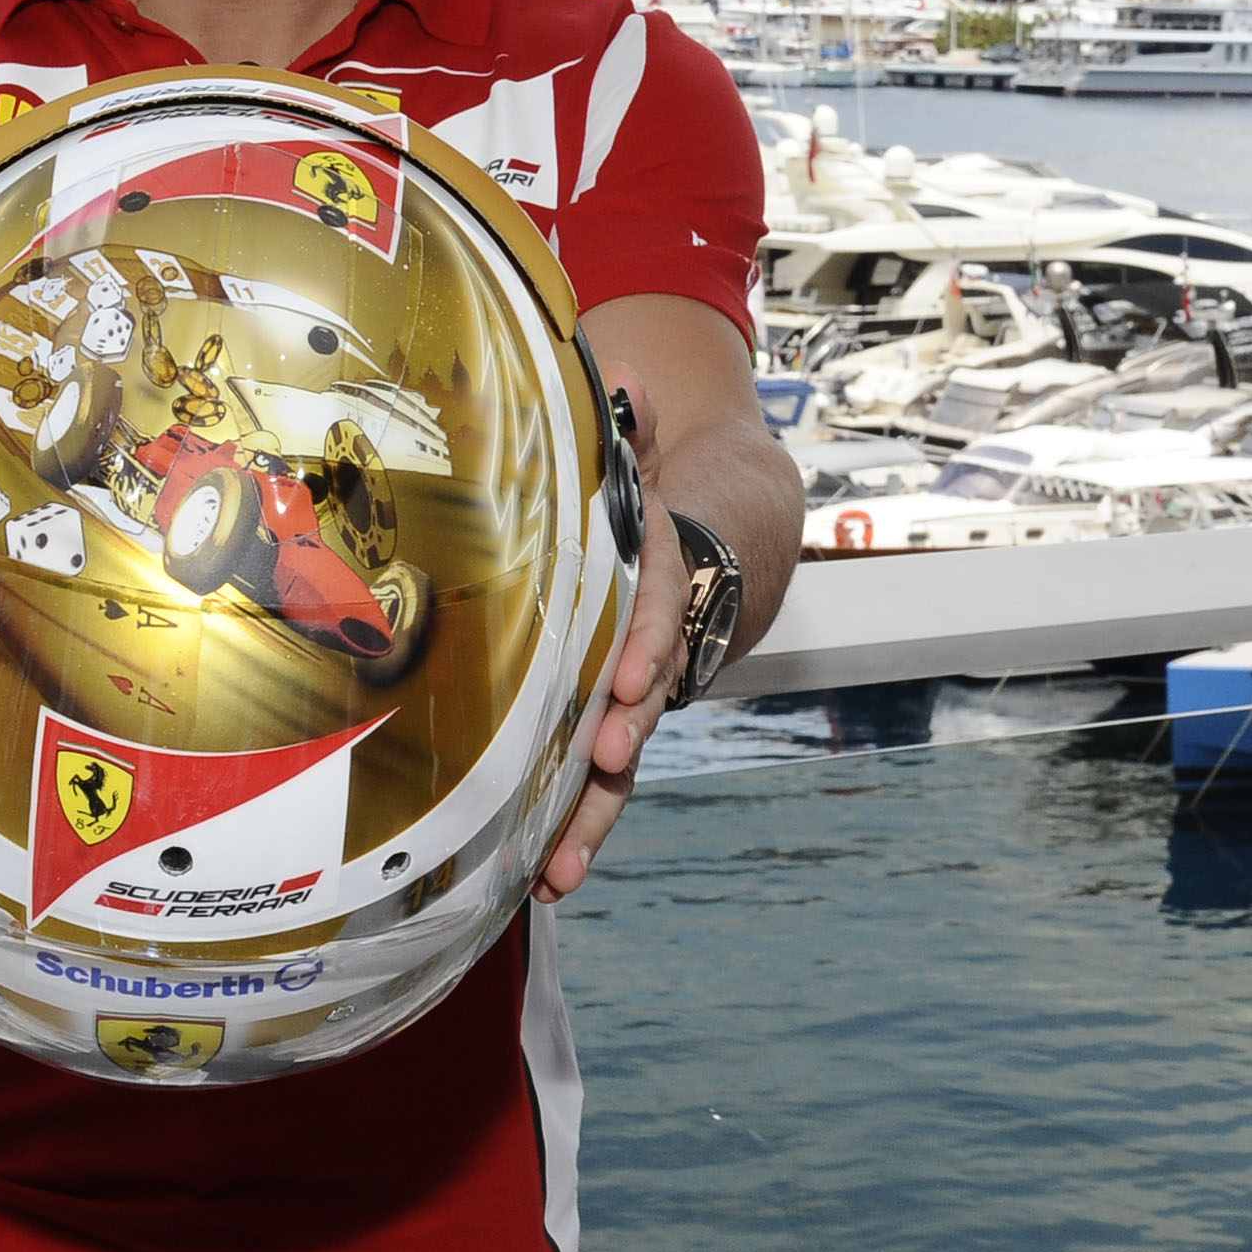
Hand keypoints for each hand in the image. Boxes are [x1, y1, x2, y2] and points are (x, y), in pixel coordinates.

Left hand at [535, 367, 689, 901]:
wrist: (710, 558)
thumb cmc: (647, 513)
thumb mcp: (639, 467)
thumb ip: (629, 433)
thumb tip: (620, 370)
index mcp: (655, 581)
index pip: (656, 609)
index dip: (646, 642)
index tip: (632, 676)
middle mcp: (652, 648)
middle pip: (646, 697)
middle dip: (626, 733)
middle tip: (609, 761)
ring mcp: (633, 699)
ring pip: (620, 762)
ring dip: (591, 816)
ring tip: (558, 872)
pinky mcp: (608, 733)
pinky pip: (595, 786)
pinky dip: (573, 831)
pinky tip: (540, 881)